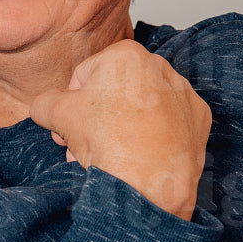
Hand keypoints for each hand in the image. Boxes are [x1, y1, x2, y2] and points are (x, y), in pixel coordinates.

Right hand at [28, 39, 210, 220]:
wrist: (149, 186)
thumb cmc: (108, 143)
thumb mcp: (57, 115)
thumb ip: (44, 102)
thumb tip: (44, 105)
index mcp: (125, 55)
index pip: (83, 77)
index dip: (70, 104)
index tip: (68, 127)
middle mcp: (160, 67)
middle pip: (113, 92)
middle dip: (96, 118)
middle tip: (83, 144)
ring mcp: (183, 94)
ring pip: (140, 108)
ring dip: (121, 128)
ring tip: (108, 156)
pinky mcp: (198, 121)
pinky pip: (167, 123)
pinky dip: (152, 136)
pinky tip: (139, 155)